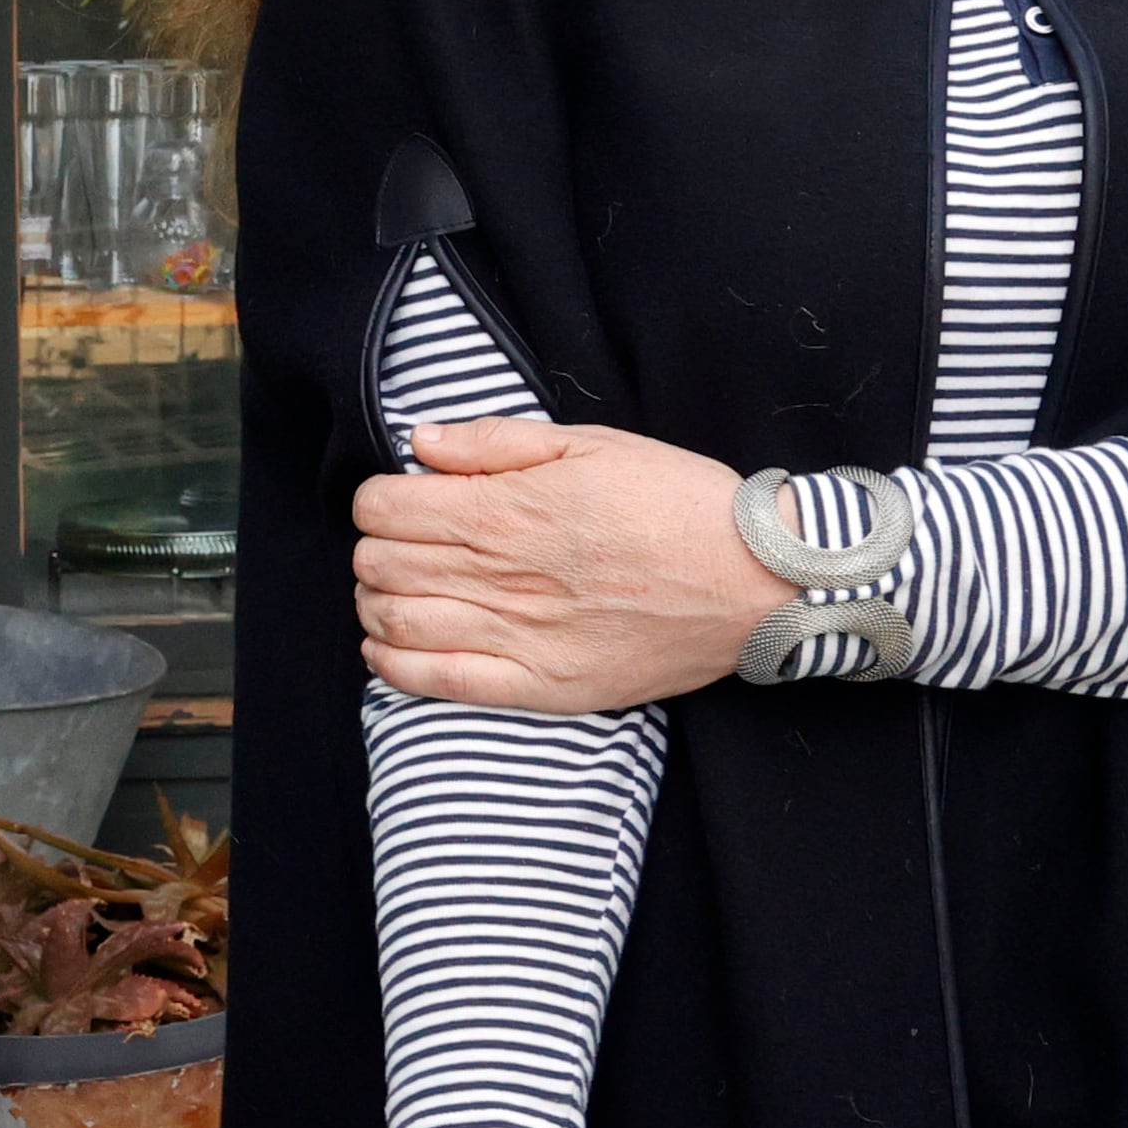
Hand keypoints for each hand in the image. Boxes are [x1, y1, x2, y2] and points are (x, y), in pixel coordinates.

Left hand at [354, 417, 793, 713]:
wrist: (755, 581)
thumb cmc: (678, 504)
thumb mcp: (592, 445)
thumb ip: (495, 442)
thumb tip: (420, 442)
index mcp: (508, 509)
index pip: (384, 506)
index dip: (378, 499)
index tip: (399, 500)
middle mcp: (501, 573)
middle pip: (380, 563)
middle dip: (374, 549)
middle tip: (398, 545)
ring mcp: (518, 635)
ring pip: (395, 621)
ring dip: (373, 603)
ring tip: (390, 592)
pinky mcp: (540, 685)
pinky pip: (437, 682)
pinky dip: (392, 665)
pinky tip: (386, 647)